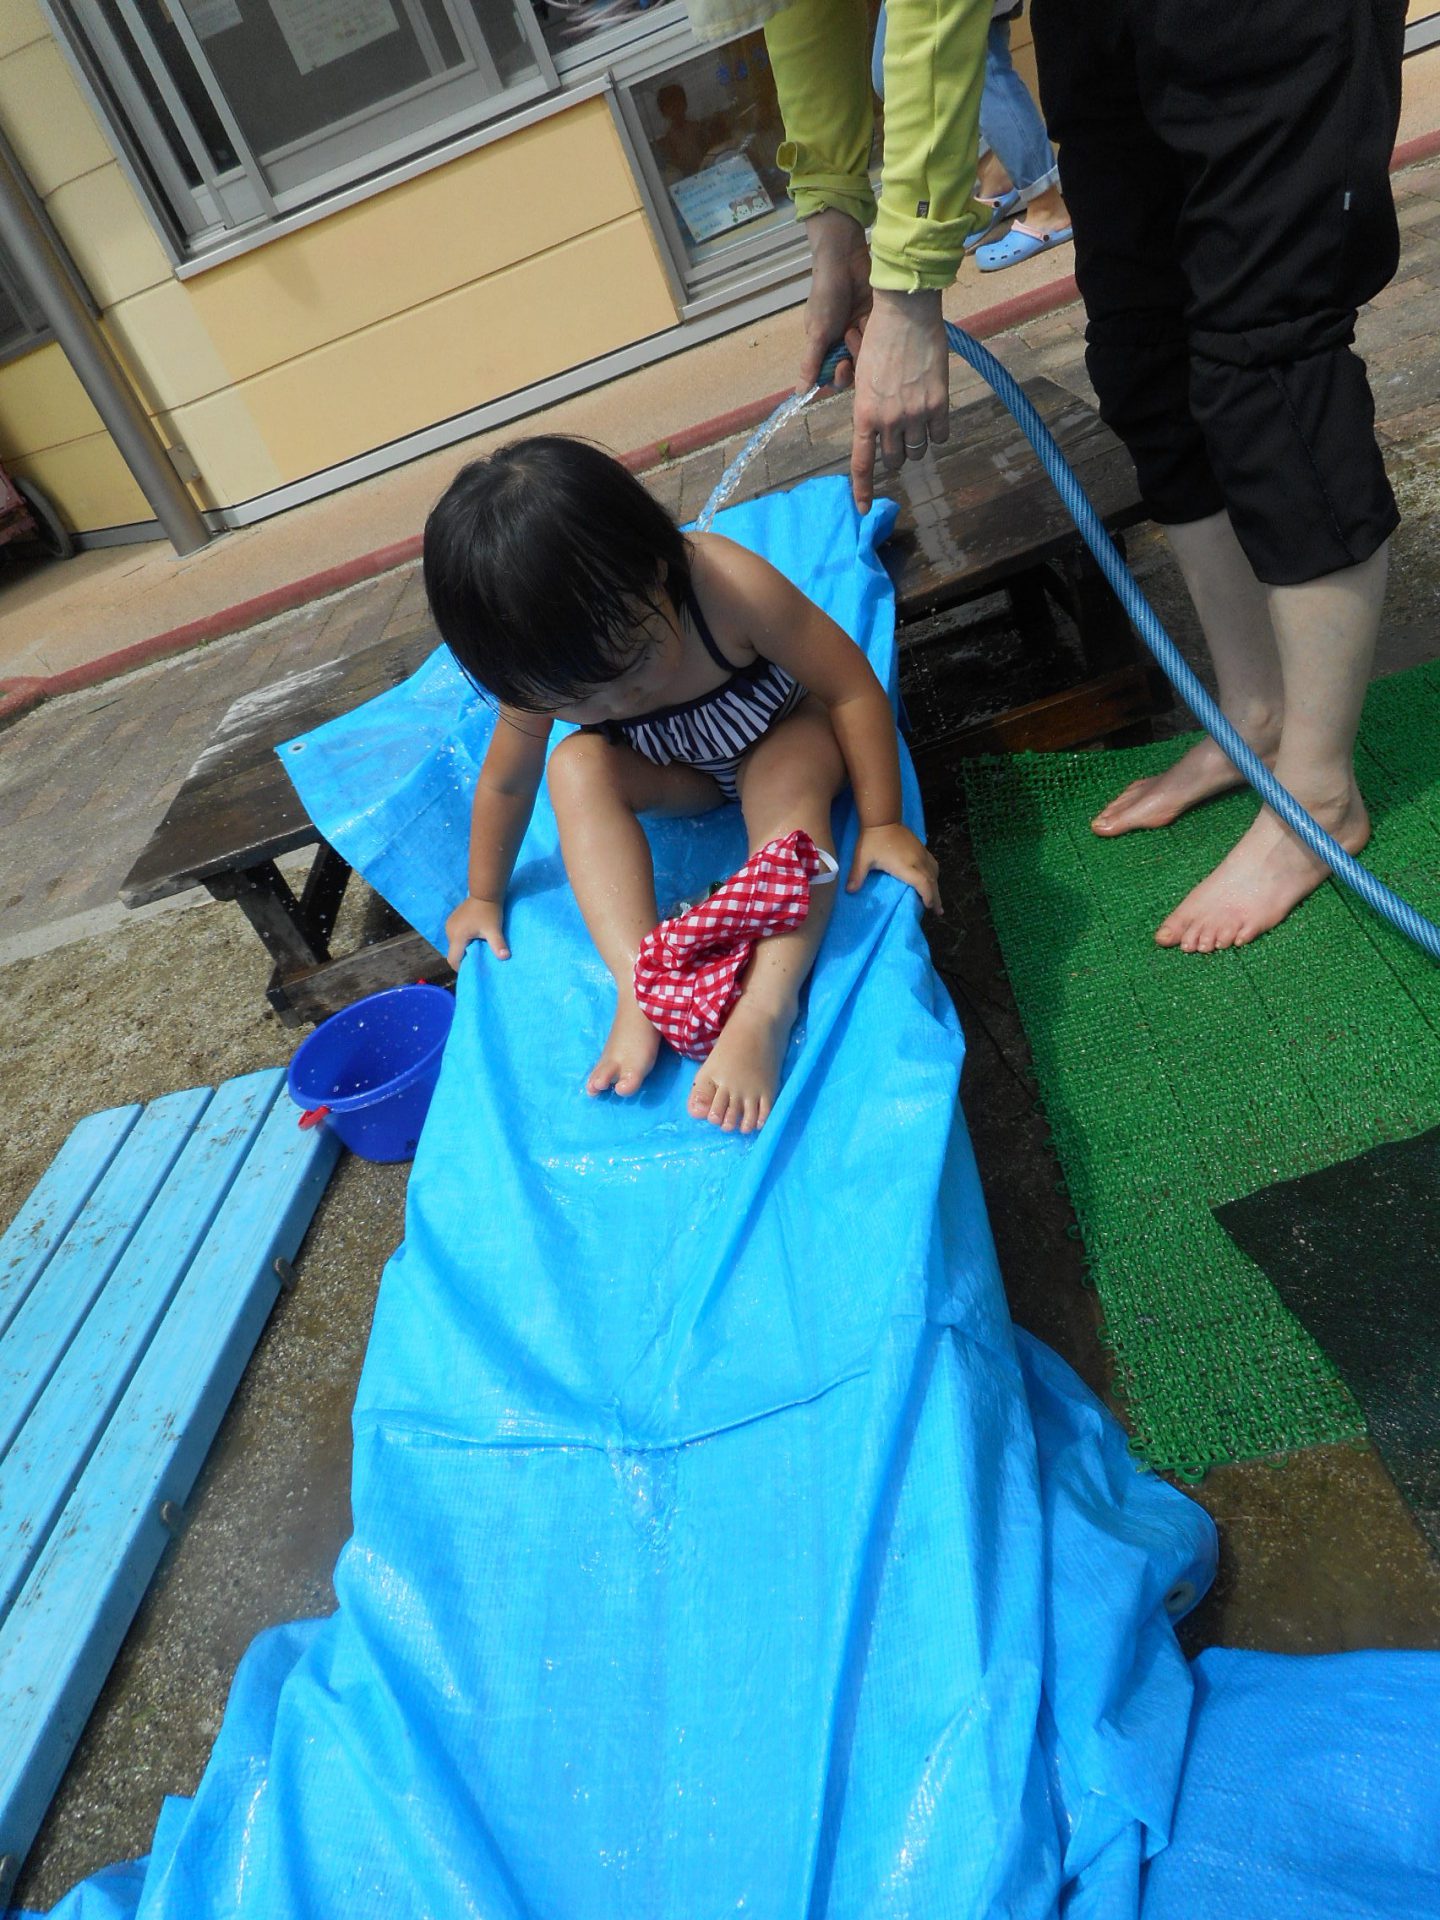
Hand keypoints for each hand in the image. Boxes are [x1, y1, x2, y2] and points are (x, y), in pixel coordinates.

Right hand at [445, 895, 508, 968]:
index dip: (462, 967)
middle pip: (453, 953)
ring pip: (454, 945)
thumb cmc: (489, 912)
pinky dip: (463, 940)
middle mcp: (449, 932)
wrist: (485, 892)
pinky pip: (455, 936)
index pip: (453, 960)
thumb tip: (505, 958)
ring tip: (477, 946)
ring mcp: (449, 925)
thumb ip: (498, 945)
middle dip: (464, 957)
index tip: (474, 967)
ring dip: (464, 948)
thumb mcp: (494, 930)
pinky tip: (474, 936)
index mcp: (457, 937)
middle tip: (478, 957)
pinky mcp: (452, 920)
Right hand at [798, 209, 872, 393]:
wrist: (845, 260)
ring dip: (865, 343)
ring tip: (859, 323)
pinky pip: (881, 337)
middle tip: (852, 340)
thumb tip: (800, 393)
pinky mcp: (877, 320)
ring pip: (869, 354)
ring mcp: (861, 331)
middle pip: (855, 367)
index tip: (842, 365)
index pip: (834, 374)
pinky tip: (869, 317)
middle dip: (855, 359)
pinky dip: (876, 331)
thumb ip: (810, 363)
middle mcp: (843, 342)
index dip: (839, 375)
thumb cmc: (827, 296)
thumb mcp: (818, 332)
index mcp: (826, 347)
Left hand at [846, 823, 941, 913]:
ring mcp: (921, 853)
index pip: (923, 883)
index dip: (928, 896)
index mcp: (905, 865)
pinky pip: (932, 864)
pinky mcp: (921, 848)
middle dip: (936, 897)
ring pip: (935, 873)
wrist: (882, 818)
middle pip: (932, 881)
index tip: (928, 907)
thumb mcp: (862, 858)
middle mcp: (917, 860)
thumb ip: (857, 875)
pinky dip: (934, 875)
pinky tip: (932, 880)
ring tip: (937, 900)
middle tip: (938, 912)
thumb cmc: (872, 840)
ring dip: (936, 887)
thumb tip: (850, 891)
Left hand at [849, 289, 950, 514]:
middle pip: (892, 460)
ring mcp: (915, 414)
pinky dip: (936, 433)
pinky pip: (940, 436)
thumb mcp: (862, 376)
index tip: (862, 508)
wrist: (906, 313)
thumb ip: (866, 406)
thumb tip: (871, 428)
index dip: (862, 490)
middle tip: (896, 441)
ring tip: (914, 426)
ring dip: (914, 445)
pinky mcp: (938, 404)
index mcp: (864, 414)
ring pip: (916, 451)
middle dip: (893, 456)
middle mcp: (888, 420)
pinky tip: (933, 418)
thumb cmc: (878, 338)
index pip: (861, 463)